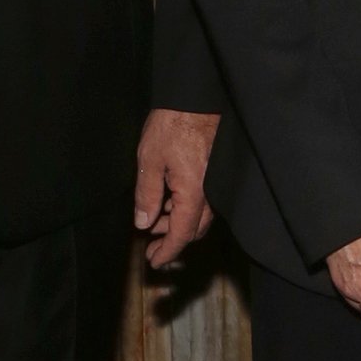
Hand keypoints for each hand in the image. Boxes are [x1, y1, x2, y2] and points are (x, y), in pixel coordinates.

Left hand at [135, 108, 217, 269]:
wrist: (198, 98)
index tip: (154, 262)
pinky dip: (186, 208)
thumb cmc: (172, 125)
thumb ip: (147, 195)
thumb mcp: (149, 160)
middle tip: (150, 244)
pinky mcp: (217, 174)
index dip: (168, 251)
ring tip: (154, 219)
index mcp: (194, 194)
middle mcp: (211, 194)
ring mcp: (216, 184)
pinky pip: (204, 201)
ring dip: (178, 222)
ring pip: (200, 216)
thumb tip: (143, 223)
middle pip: (195, 229)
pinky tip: (168, 201)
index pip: (183, 234)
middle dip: (172, 239)